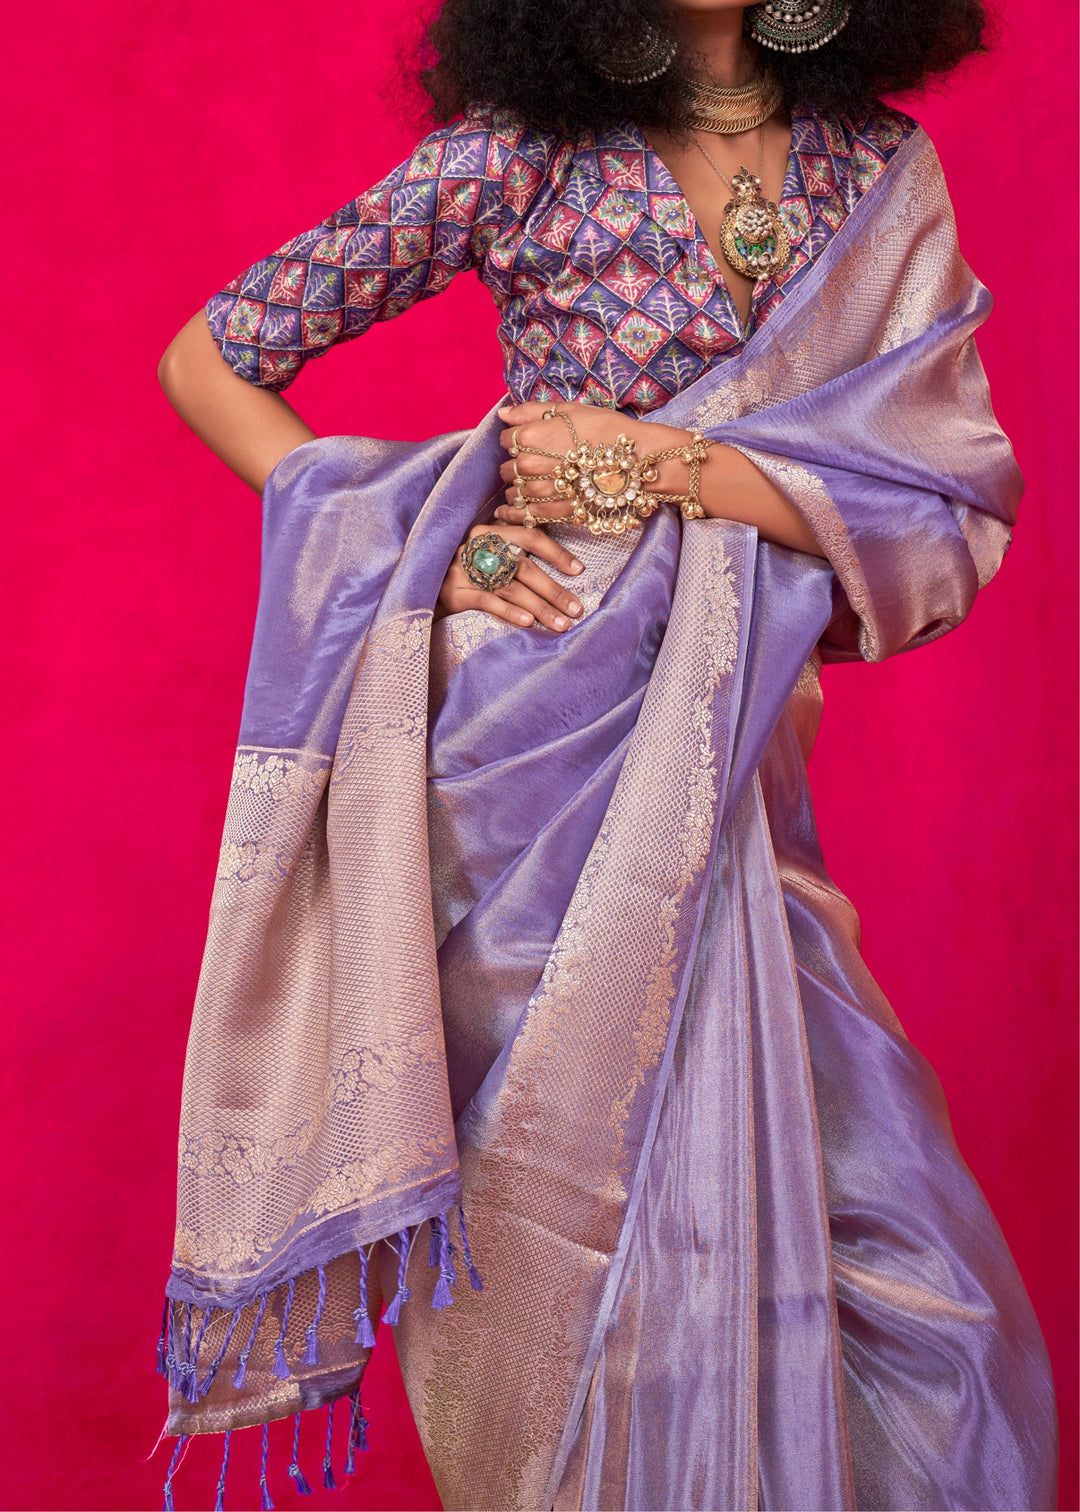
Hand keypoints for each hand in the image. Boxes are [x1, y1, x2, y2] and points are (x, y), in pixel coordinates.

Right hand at [436, 521, 584, 631]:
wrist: (425, 586)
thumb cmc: (469, 573)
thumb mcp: (490, 556)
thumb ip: (516, 555)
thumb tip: (563, 568)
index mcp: (491, 532)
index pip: (529, 537)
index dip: (556, 553)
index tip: (579, 571)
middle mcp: (477, 547)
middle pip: (524, 567)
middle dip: (553, 590)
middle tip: (576, 609)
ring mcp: (464, 570)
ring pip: (510, 588)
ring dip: (540, 608)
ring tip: (560, 624)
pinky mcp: (455, 593)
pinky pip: (488, 602)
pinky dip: (510, 613)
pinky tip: (529, 623)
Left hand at [494, 401, 695, 526]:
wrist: (635, 460)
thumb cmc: (606, 430)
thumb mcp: (570, 410)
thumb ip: (531, 411)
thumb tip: (504, 414)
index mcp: (531, 436)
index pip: (506, 439)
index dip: (516, 440)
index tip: (528, 441)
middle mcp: (531, 464)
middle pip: (508, 468)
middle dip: (517, 466)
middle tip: (535, 464)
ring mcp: (541, 490)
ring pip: (514, 493)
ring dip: (518, 490)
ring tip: (533, 485)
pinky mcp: (553, 512)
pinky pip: (524, 515)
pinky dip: (515, 514)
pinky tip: (510, 512)